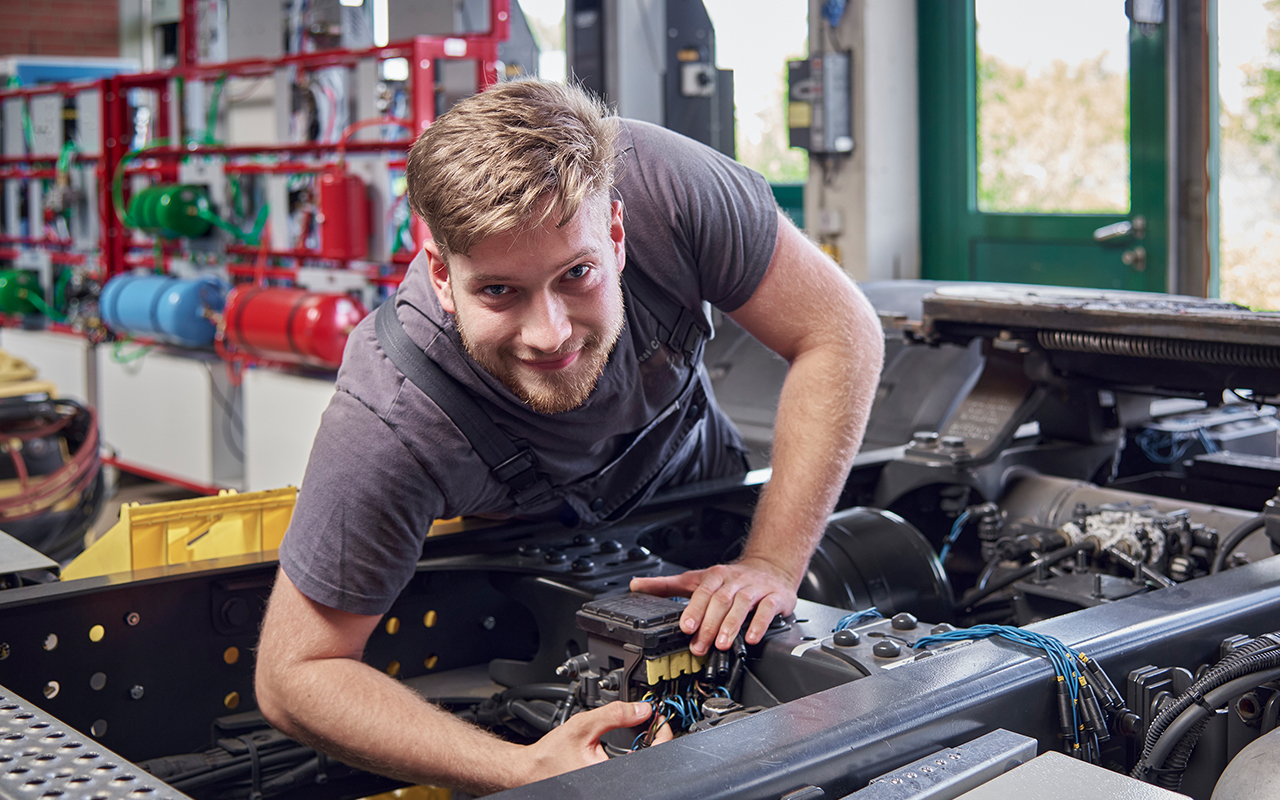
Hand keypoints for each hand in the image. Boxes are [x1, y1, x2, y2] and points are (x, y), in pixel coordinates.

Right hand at [518, 701, 669, 784]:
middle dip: (654, 740)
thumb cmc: (550, 756)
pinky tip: (627, 747)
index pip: (651, 754)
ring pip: (639, 769)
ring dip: (644, 749)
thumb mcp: (582, 727)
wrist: (530, 771)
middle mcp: (614, 784)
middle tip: (651, 722)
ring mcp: (612, 787)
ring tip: (640, 732)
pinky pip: (628, 772)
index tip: (660, 719)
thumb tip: (642, 709)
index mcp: (610, 772)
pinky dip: (632, 758)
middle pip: (648, 762)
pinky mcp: (607, 786)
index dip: (661, 734)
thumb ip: (614, 715)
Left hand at [629, 556, 796, 656]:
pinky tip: (751, 638)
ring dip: (731, 625)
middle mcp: (735, 580)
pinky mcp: (775, 597)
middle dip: (710, 624)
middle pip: (721, 600)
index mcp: (715, 576)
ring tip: (722, 645)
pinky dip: (759, 624)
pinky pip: (767, 609)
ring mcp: (756, 588)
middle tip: (700, 646)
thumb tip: (636, 586)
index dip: (694, 609)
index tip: (686, 627)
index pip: (702, 591)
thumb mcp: (698, 579)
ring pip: (742, 605)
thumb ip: (667, 585)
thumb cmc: (731, 578)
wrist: (770, 567)